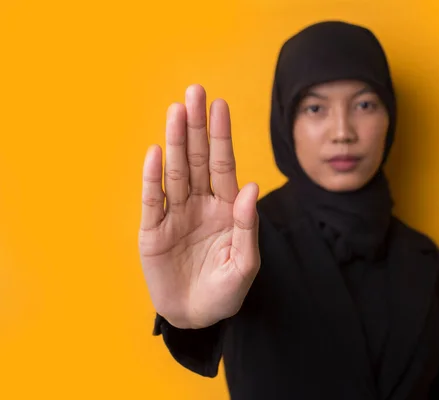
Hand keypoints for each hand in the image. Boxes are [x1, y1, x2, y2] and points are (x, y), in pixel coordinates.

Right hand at [138, 84, 259, 328]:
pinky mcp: (153, 232)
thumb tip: (252, 188)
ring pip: (175, 172)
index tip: (220, 105)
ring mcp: (175, 215)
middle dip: (196, 127)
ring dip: (175, 142)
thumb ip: (249, 227)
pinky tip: (154, 153)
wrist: (196, 316)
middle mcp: (200, 204)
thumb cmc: (225, 291)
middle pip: (197, 159)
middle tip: (195, 91)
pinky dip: (152, 177)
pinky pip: (153, 200)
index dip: (221, 136)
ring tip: (176, 111)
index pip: (223, 165)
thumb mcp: (245, 264)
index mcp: (226, 209)